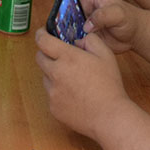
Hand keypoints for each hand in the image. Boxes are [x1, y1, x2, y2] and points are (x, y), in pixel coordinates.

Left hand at [35, 24, 128, 141]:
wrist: (109, 116)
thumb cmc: (109, 85)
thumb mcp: (106, 55)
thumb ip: (90, 41)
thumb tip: (78, 41)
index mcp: (67, 58)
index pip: (43, 41)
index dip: (41, 34)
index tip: (43, 33)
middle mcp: (55, 73)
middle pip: (39, 58)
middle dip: (46, 54)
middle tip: (60, 57)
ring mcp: (52, 92)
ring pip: (46, 77)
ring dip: (53, 75)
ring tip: (74, 81)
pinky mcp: (53, 108)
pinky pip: (51, 95)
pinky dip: (59, 92)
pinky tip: (75, 96)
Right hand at [44, 0, 137, 53]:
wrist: (137, 36)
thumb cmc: (131, 19)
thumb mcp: (119, 13)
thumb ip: (103, 15)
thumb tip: (87, 26)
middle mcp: (85, 7)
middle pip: (64, 4)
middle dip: (56, 11)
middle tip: (54, 21)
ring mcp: (85, 21)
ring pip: (66, 21)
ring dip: (61, 28)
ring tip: (60, 35)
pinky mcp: (86, 35)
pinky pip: (72, 36)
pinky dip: (68, 40)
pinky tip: (68, 45)